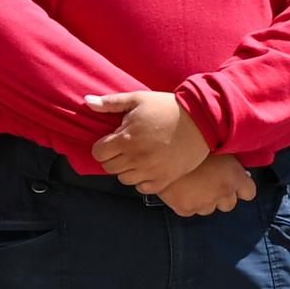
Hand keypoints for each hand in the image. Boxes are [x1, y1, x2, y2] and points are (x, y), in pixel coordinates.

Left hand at [85, 89, 214, 195]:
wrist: (202, 120)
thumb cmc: (167, 108)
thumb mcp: (138, 99)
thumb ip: (110, 103)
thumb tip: (87, 102)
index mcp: (126, 139)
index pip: (98, 153)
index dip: (103, 146)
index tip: (113, 140)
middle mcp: (136, 158)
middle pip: (109, 167)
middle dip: (113, 157)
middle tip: (126, 147)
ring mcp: (151, 171)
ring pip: (124, 179)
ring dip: (127, 169)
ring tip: (138, 156)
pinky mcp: (165, 179)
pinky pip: (143, 188)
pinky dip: (142, 181)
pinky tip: (148, 167)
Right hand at [156, 154, 258, 216]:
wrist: (160, 150)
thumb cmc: (190, 144)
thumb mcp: (216, 148)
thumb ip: (230, 163)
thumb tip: (241, 173)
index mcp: (235, 176)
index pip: (249, 193)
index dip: (241, 188)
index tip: (234, 184)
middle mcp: (223, 191)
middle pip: (229, 204)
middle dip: (221, 196)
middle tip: (209, 184)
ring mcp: (204, 202)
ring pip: (209, 209)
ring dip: (203, 201)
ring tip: (192, 186)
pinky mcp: (186, 208)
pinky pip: (190, 210)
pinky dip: (186, 203)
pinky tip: (180, 190)